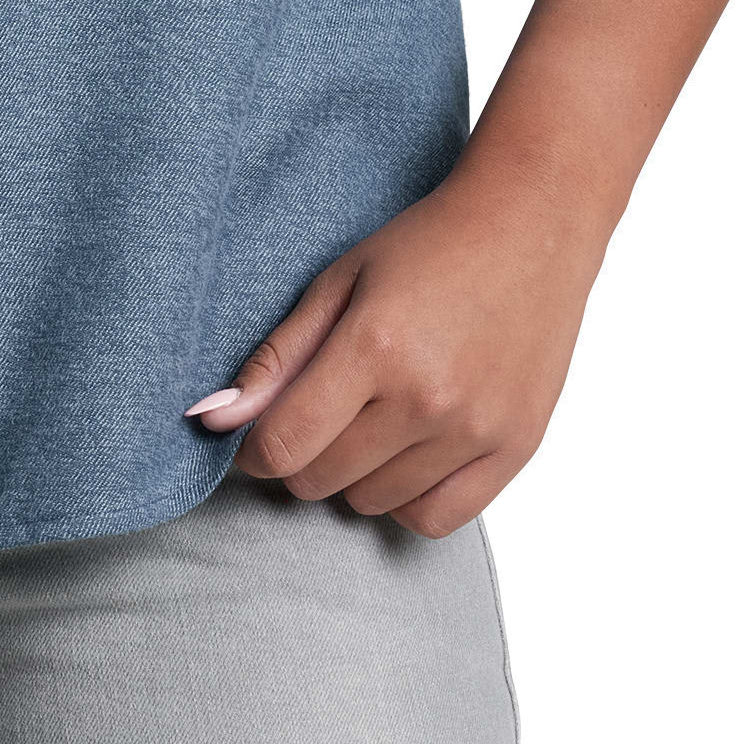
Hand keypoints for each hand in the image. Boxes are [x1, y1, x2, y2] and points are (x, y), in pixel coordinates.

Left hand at [185, 148, 609, 536]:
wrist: (531, 224)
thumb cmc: (428, 244)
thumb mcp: (338, 281)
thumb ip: (276, 357)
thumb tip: (212, 420)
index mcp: (374, 345)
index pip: (284, 444)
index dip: (254, 450)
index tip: (257, 435)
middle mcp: (427, 398)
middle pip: (322, 479)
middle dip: (302, 455)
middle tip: (319, 412)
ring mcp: (475, 429)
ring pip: (372, 502)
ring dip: (354, 474)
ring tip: (372, 418)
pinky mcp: (516, 448)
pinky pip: (435, 519)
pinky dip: (408, 498)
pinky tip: (407, 452)